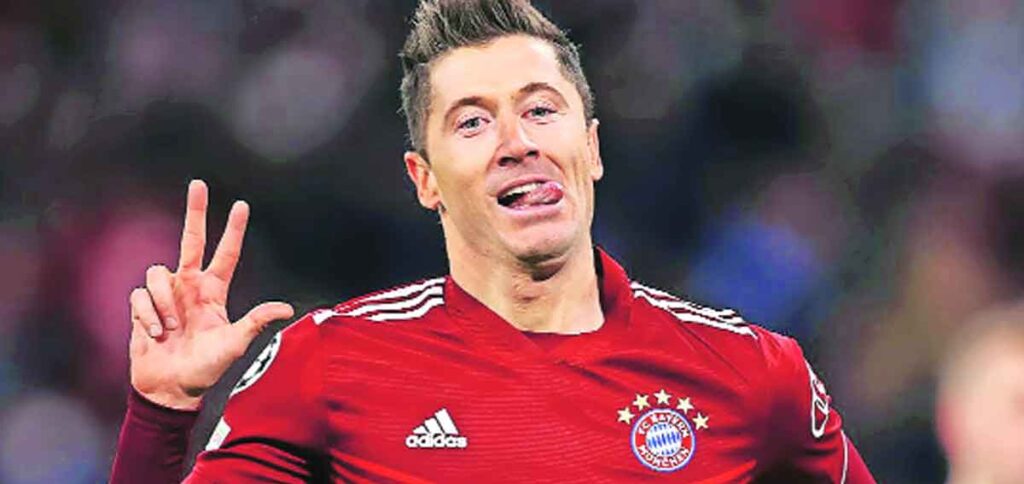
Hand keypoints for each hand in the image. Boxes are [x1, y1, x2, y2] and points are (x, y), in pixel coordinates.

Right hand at [128, 180, 293, 409]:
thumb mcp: (234, 344)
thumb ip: (255, 323)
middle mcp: (190, 286)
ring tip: (169, 328)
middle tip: (199, 184)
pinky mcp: (142, 306)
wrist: (171, 388)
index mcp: (214, 291)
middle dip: (194, 212)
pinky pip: (140, 296)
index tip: (242, 205)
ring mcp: (166, 295)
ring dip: (163, 301)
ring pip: (158, 272)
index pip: (226, 254)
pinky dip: (148, 316)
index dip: (233, 230)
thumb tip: (286, 308)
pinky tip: (155, 334)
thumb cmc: (205, 368)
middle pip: (191, 240)